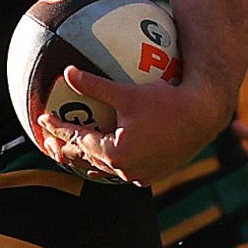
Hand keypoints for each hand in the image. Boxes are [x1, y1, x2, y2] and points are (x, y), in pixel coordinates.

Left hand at [38, 66, 224, 185]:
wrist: (205, 115)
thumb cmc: (168, 100)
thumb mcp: (128, 92)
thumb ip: (95, 85)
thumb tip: (68, 72)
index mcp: (116, 152)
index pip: (77, 141)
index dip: (57, 129)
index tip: (42, 119)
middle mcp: (125, 170)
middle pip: (87, 161)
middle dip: (66, 150)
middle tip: (47, 141)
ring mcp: (139, 176)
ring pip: (104, 170)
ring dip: (86, 159)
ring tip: (71, 151)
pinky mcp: (153, 174)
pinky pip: (122, 171)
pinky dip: (108, 163)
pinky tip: (106, 155)